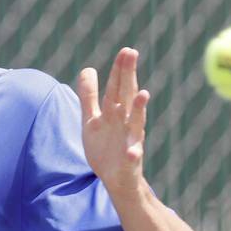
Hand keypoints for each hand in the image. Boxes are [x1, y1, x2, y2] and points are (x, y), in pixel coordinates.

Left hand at [76, 47, 149, 198]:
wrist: (116, 180)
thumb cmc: (106, 148)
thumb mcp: (92, 120)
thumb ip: (89, 96)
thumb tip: (87, 69)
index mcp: (115, 112)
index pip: (117, 87)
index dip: (120, 70)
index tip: (126, 50)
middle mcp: (125, 123)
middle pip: (127, 96)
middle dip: (128, 76)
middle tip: (132, 54)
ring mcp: (130, 141)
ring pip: (136, 123)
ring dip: (139, 109)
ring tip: (143, 94)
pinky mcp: (130, 161)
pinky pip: (133, 156)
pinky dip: (134, 153)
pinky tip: (134, 151)